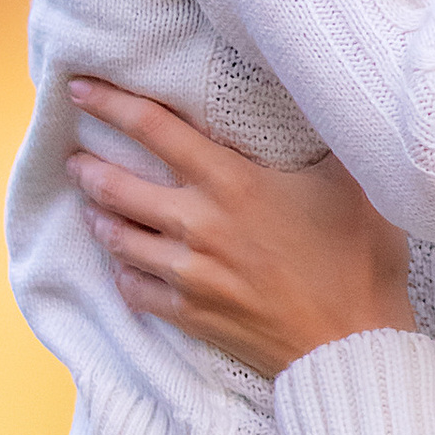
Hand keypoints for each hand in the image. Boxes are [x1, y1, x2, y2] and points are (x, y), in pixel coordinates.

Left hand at [65, 78, 417, 379]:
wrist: (353, 344)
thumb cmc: (358, 260)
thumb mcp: (349, 182)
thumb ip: (321, 138)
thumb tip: (315, 95)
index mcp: (230, 182)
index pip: (152, 129)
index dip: (110, 103)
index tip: (81, 89)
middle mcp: (197, 224)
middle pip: (115, 186)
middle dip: (88, 167)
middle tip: (76, 156)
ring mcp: (188, 274)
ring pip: (117, 238)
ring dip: (99, 217)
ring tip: (92, 205)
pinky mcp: (190, 315)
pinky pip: (134, 288)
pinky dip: (122, 271)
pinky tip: (123, 263)